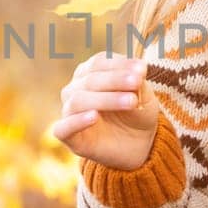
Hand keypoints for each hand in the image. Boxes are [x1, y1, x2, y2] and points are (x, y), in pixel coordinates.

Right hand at [50, 53, 160, 170]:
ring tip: (131, 102)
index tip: (142, 68)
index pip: (99, 62)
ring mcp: (69, 112)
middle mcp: (75, 89)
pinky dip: (76, 121)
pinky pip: (63, 127)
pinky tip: (94, 116)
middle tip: (137, 83)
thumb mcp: (144, 96)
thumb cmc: (137, 113)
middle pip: (90, 80)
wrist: (138, 145)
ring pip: (78, 100)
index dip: (119, 64)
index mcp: (89, 73)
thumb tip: (138, 68)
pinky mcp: (67, 136)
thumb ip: (139, 82)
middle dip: (115, 80)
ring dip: (106, 99)